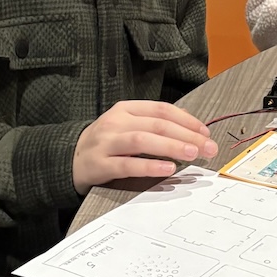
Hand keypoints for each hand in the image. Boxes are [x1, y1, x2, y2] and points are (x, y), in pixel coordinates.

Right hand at [73, 100, 217, 194]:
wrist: (69, 158)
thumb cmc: (108, 141)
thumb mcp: (129, 124)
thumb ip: (155, 123)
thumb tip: (191, 125)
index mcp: (127, 108)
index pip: (163, 109)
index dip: (187, 120)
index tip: (206, 132)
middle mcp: (116, 122)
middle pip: (157, 125)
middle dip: (186, 135)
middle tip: (207, 147)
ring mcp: (106, 142)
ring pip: (142, 141)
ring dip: (171, 147)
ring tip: (192, 154)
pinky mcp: (99, 165)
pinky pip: (127, 165)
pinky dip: (149, 166)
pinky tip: (168, 169)